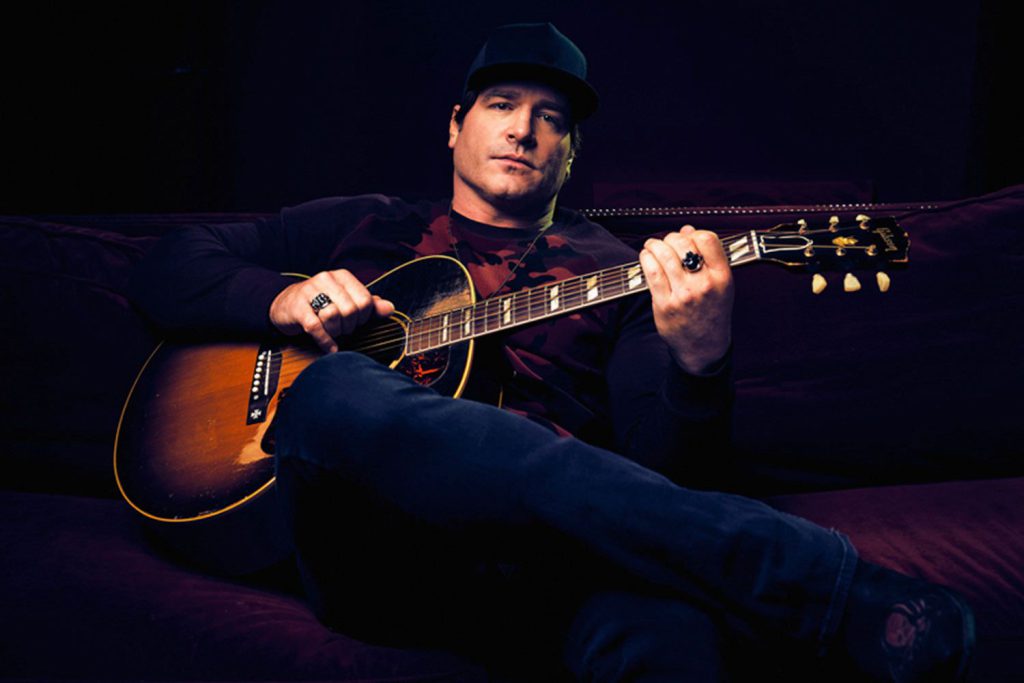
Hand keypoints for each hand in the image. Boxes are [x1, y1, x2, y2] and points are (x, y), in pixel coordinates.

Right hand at [269, 269, 393, 352]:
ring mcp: (309, 291)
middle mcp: (326, 279)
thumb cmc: (321, 304)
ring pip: (333, 316)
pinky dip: (326, 341)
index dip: (364, 318)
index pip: (365, 300)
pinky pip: (316, 327)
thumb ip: (369, 305)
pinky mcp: (297, 308)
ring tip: (333, 333)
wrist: (285, 304)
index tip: (357, 322)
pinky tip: (330, 348)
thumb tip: (391, 308)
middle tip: (343, 329)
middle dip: (350, 326)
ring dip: (336, 332)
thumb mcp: (346, 300)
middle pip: (350, 310)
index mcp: (342, 277)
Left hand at [639, 225, 733, 374]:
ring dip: (655, 245)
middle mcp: (704, 285)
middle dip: (671, 238)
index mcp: (722, 277)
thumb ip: (708, 257)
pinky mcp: (665, 304)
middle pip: (683, 244)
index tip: (687, 237)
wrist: (704, 347)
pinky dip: (646, 259)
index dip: (694, 233)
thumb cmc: (712, 313)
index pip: (708, 239)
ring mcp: (684, 295)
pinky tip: (646, 257)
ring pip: (665, 255)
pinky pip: (652, 272)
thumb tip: (688, 230)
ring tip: (652, 246)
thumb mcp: (721, 285)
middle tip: (666, 242)